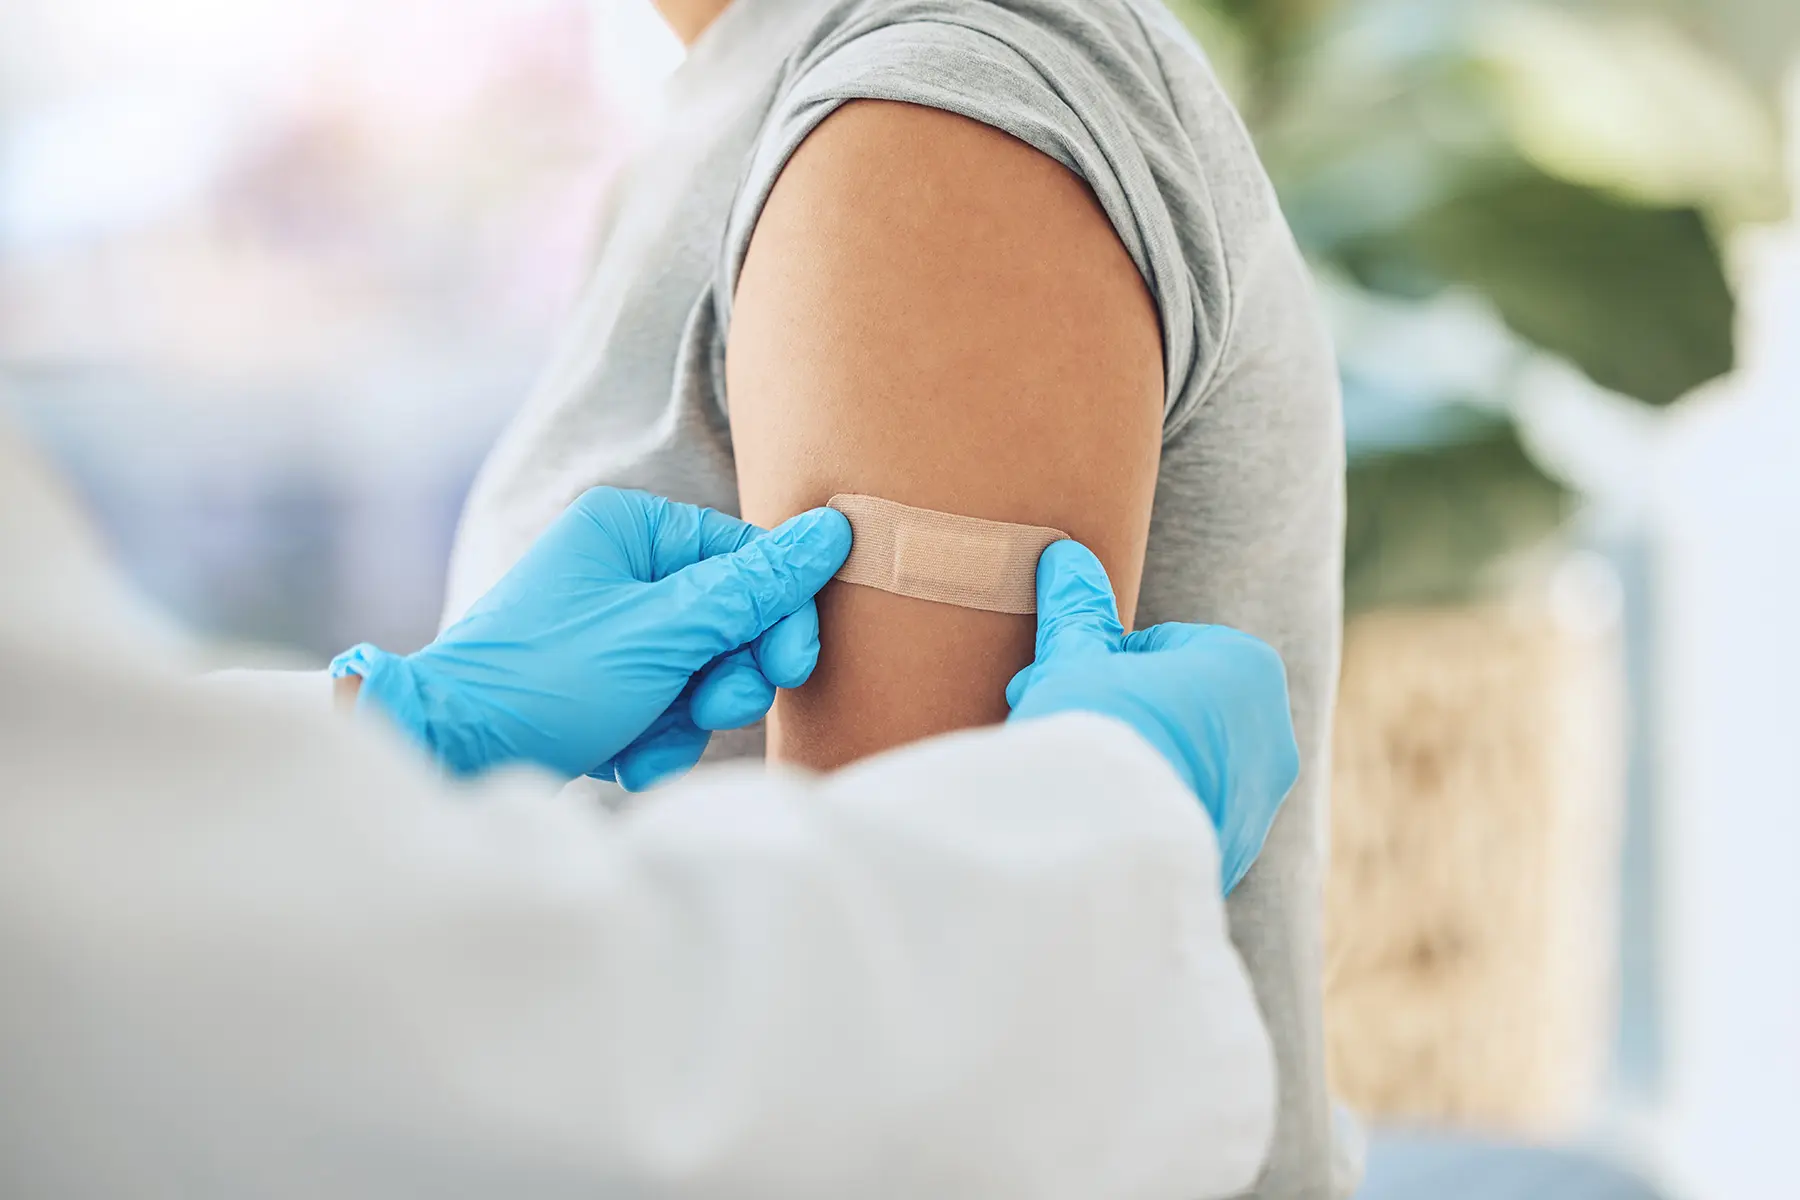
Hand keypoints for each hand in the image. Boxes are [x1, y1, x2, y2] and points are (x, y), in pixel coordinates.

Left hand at [331, 488, 851, 787]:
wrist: (450, 752)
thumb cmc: (546, 680)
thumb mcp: (664, 633)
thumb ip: (754, 589)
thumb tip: (833, 530)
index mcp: (629, 528)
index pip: (744, 558)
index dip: (779, 616)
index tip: (792, 668)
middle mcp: (618, 566)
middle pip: (729, 618)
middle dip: (726, 676)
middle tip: (713, 706)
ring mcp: (609, 626)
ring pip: (702, 670)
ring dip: (687, 717)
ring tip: (647, 742)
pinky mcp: (600, 681)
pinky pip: (665, 704)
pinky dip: (654, 737)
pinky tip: (622, 758)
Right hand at [1005, 541, 1299, 892]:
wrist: (1104, 844)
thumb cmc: (1096, 730)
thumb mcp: (1076, 660)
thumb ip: (1076, 610)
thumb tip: (1064, 556)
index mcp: (1248, 669)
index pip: (1161, 647)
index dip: (1100, 662)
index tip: (1062, 682)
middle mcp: (1271, 736)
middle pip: (1173, 708)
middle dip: (1115, 713)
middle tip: (1054, 725)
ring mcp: (1256, 804)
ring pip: (1178, 765)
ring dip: (1130, 764)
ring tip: (1068, 777)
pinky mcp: (1230, 856)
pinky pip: (1178, 820)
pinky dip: (1140, 816)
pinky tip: (1091, 820)